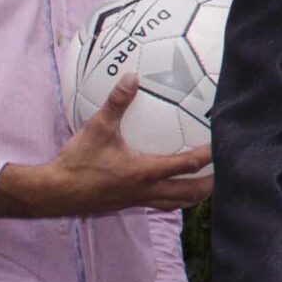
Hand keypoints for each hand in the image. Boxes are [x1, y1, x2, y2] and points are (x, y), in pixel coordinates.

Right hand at [0, 74, 211, 216]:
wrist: (53, 193)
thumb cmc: (76, 162)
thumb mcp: (96, 128)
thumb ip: (116, 103)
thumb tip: (132, 77)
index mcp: (144, 173)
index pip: (187, 165)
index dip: (210, 155)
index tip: (226, 144)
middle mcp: (145, 191)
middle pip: (190, 193)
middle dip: (211, 184)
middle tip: (227, 171)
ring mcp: (137, 201)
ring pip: (176, 203)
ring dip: (194, 194)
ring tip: (208, 182)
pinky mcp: (127, 205)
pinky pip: (158, 204)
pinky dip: (173, 196)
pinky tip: (172, 185)